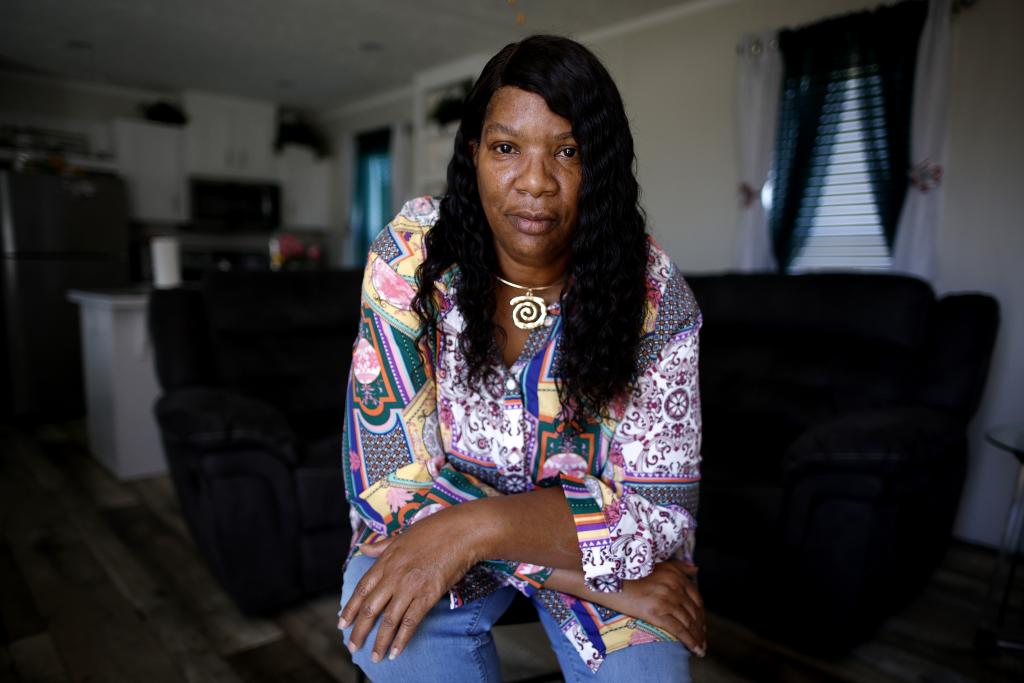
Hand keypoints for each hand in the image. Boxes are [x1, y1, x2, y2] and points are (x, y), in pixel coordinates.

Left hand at [338, 508, 478, 662]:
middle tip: (352, 647)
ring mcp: (410, 587)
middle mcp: (394, 576)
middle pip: (370, 609)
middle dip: (359, 631)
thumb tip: (363, 548)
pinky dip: (402, 639)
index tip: (342, 623)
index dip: (350, 608)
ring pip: (389, 620)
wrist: (460, 532)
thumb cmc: (433, 530)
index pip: (362, 589)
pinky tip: (396, 651)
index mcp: (386, 561)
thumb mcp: (401, 535)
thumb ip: (381, 546)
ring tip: (375, 656)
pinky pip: (411, 622)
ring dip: (380, 641)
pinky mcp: (428, 595)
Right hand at [617, 560, 706, 656]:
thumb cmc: (632, 575)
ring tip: (700, 647)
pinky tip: (696, 649)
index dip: (701, 613)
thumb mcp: (659, 565)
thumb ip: (679, 566)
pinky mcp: (656, 613)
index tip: (702, 623)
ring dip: (697, 637)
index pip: (696, 598)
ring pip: (689, 622)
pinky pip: (679, 630)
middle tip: (702, 639)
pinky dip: (690, 641)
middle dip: (700, 628)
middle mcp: (673, 587)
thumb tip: (696, 569)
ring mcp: (666, 600)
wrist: (611, 583)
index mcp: (675, 576)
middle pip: (694, 611)